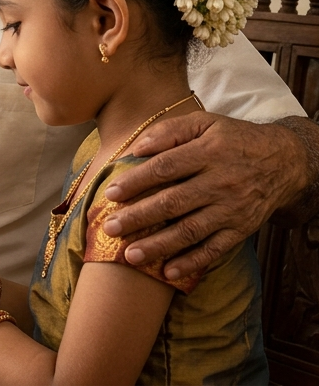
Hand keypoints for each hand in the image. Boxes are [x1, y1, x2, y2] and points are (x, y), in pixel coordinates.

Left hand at [102, 111, 307, 279]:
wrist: (284, 161)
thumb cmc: (234, 139)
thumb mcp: (205, 123)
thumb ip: (169, 131)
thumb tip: (136, 148)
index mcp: (208, 153)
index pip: (166, 168)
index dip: (136, 181)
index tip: (110, 193)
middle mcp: (220, 183)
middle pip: (173, 202)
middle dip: (138, 217)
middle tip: (109, 228)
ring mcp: (232, 209)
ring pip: (191, 230)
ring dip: (159, 245)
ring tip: (130, 256)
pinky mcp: (241, 229)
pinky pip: (215, 249)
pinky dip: (192, 262)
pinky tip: (169, 272)